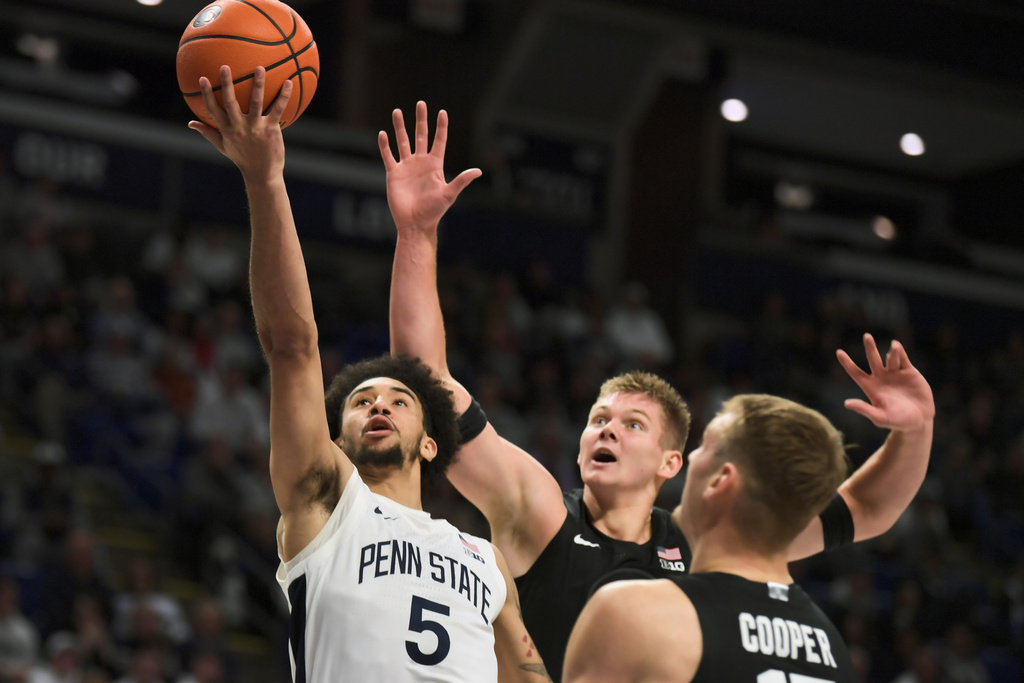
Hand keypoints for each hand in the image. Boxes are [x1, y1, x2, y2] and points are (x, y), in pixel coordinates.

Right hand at [187, 65, 290, 182]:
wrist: (262, 174)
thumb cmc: (242, 159)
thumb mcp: (223, 146)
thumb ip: (208, 132)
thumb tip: (191, 123)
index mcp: (227, 130)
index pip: (213, 109)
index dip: (207, 94)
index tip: (203, 78)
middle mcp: (239, 127)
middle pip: (230, 102)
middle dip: (226, 84)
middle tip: (225, 66)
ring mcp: (256, 127)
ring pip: (256, 102)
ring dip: (258, 84)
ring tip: (259, 68)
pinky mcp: (271, 129)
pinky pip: (277, 109)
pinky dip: (283, 96)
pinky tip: (288, 82)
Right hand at [378, 101, 480, 235]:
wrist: (415, 224)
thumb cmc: (433, 211)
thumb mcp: (449, 194)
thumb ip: (461, 180)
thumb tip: (479, 171)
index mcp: (435, 165)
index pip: (439, 141)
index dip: (441, 127)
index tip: (442, 112)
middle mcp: (421, 163)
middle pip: (421, 136)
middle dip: (421, 120)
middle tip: (421, 103)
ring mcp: (407, 167)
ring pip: (403, 141)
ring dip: (400, 127)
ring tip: (397, 111)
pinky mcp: (394, 174)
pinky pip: (388, 156)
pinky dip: (385, 145)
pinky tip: (383, 134)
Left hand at [837, 333, 934, 431]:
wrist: (919, 420)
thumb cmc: (897, 422)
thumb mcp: (880, 417)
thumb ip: (864, 410)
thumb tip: (847, 403)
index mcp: (871, 387)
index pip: (855, 373)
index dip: (847, 363)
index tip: (838, 352)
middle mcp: (881, 378)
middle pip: (873, 359)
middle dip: (870, 347)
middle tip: (867, 336)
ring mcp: (895, 374)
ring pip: (890, 358)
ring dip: (892, 352)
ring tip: (894, 346)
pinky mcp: (909, 372)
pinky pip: (903, 359)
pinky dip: (899, 352)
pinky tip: (896, 347)